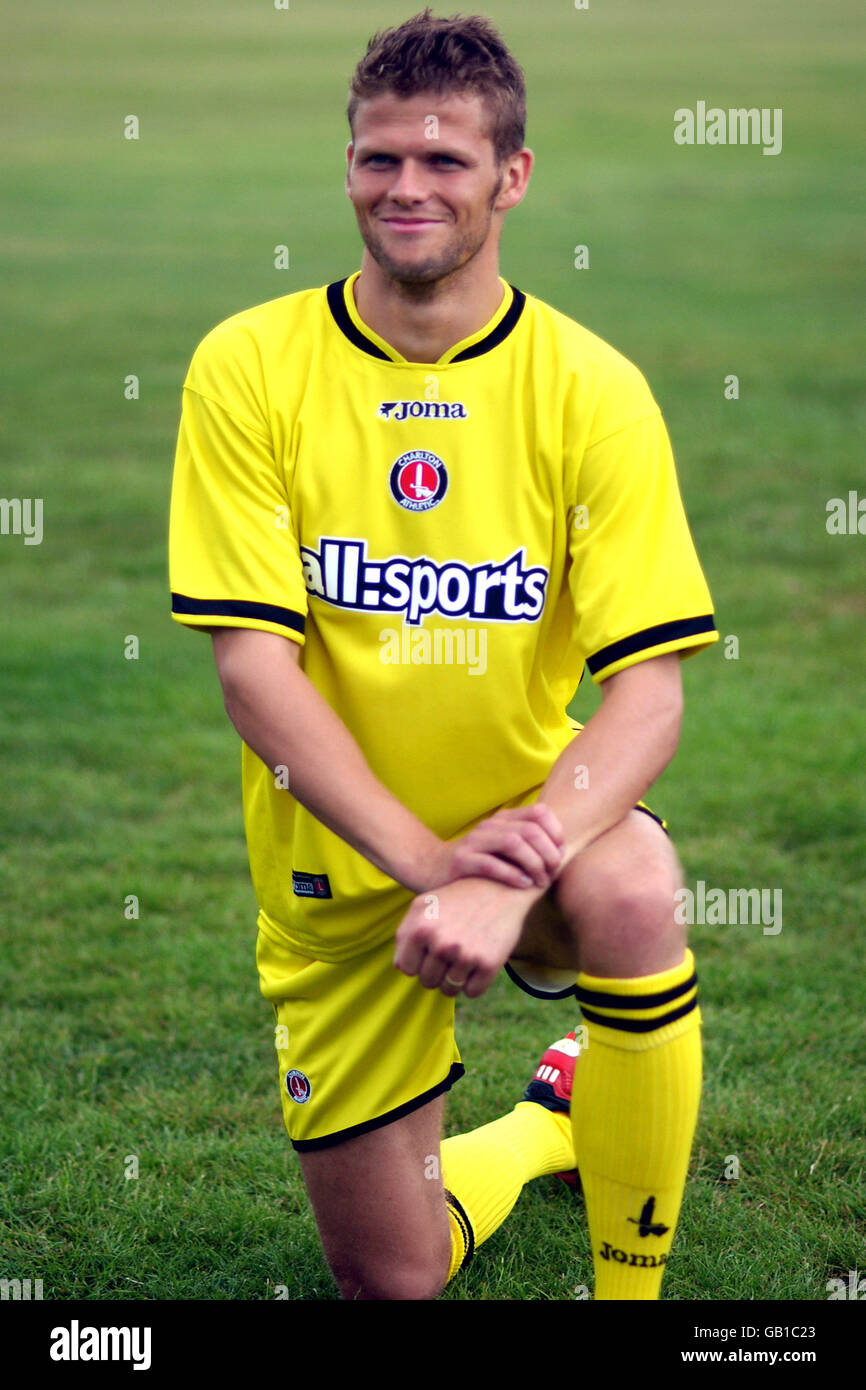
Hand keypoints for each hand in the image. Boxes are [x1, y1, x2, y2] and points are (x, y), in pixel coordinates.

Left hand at [393, 875, 538, 999]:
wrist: (500, 888)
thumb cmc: (456, 898)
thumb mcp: (423, 905)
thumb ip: (404, 934)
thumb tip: (402, 967)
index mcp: (420, 928)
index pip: (407, 968)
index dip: (418, 960)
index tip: (431, 946)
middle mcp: (441, 943)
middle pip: (428, 981)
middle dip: (437, 969)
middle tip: (452, 947)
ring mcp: (466, 955)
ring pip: (449, 990)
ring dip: (455, 977)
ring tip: (464, 953)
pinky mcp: (489, 964)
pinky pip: (472, 992)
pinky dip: (474, 982)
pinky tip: (479, 960)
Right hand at [424, 802, 564, 892]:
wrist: (431, 869)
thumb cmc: (477, 864)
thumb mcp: (502, 849)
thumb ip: (527, 846)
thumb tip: (562, 855)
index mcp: (503, 820)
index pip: (540, 812)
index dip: (556, 832)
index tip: (560, 853)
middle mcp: (490, 826)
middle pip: (531, 830)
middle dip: (548, 853)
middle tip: (553, 872)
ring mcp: (474, 842)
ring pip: (513, 843)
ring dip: (534, 864)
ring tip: (540, 881)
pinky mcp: (460, 861)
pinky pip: (491, 864)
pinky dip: (512, 875)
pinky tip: (523, 885)